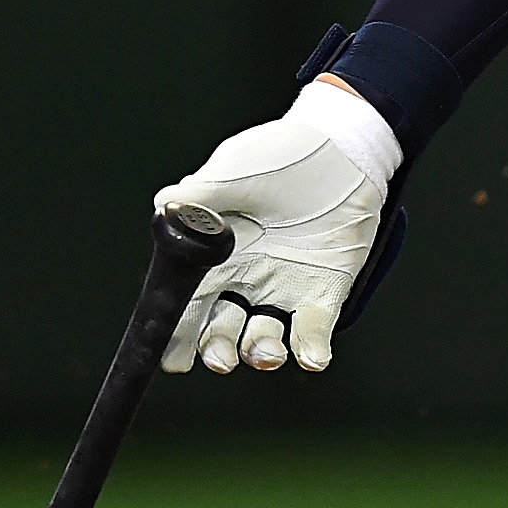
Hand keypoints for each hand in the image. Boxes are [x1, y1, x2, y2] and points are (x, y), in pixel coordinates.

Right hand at [154, 80, 397, 373]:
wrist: (342, 148)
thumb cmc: (281, 156)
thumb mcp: (237, 171)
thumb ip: (202, 193)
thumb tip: (165, 205)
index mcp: (211, 257)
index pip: (184, 305)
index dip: (176, 335)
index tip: (174, 357)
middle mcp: (243, 281)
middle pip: (218, 332)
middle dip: (215, 351)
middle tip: (220, 359)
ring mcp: (283, 289)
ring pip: (263, 338)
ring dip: (261, 352)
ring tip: (267, 353)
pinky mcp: (323, 292)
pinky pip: (313, 329)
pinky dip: (311, 349)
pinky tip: (312, 357)